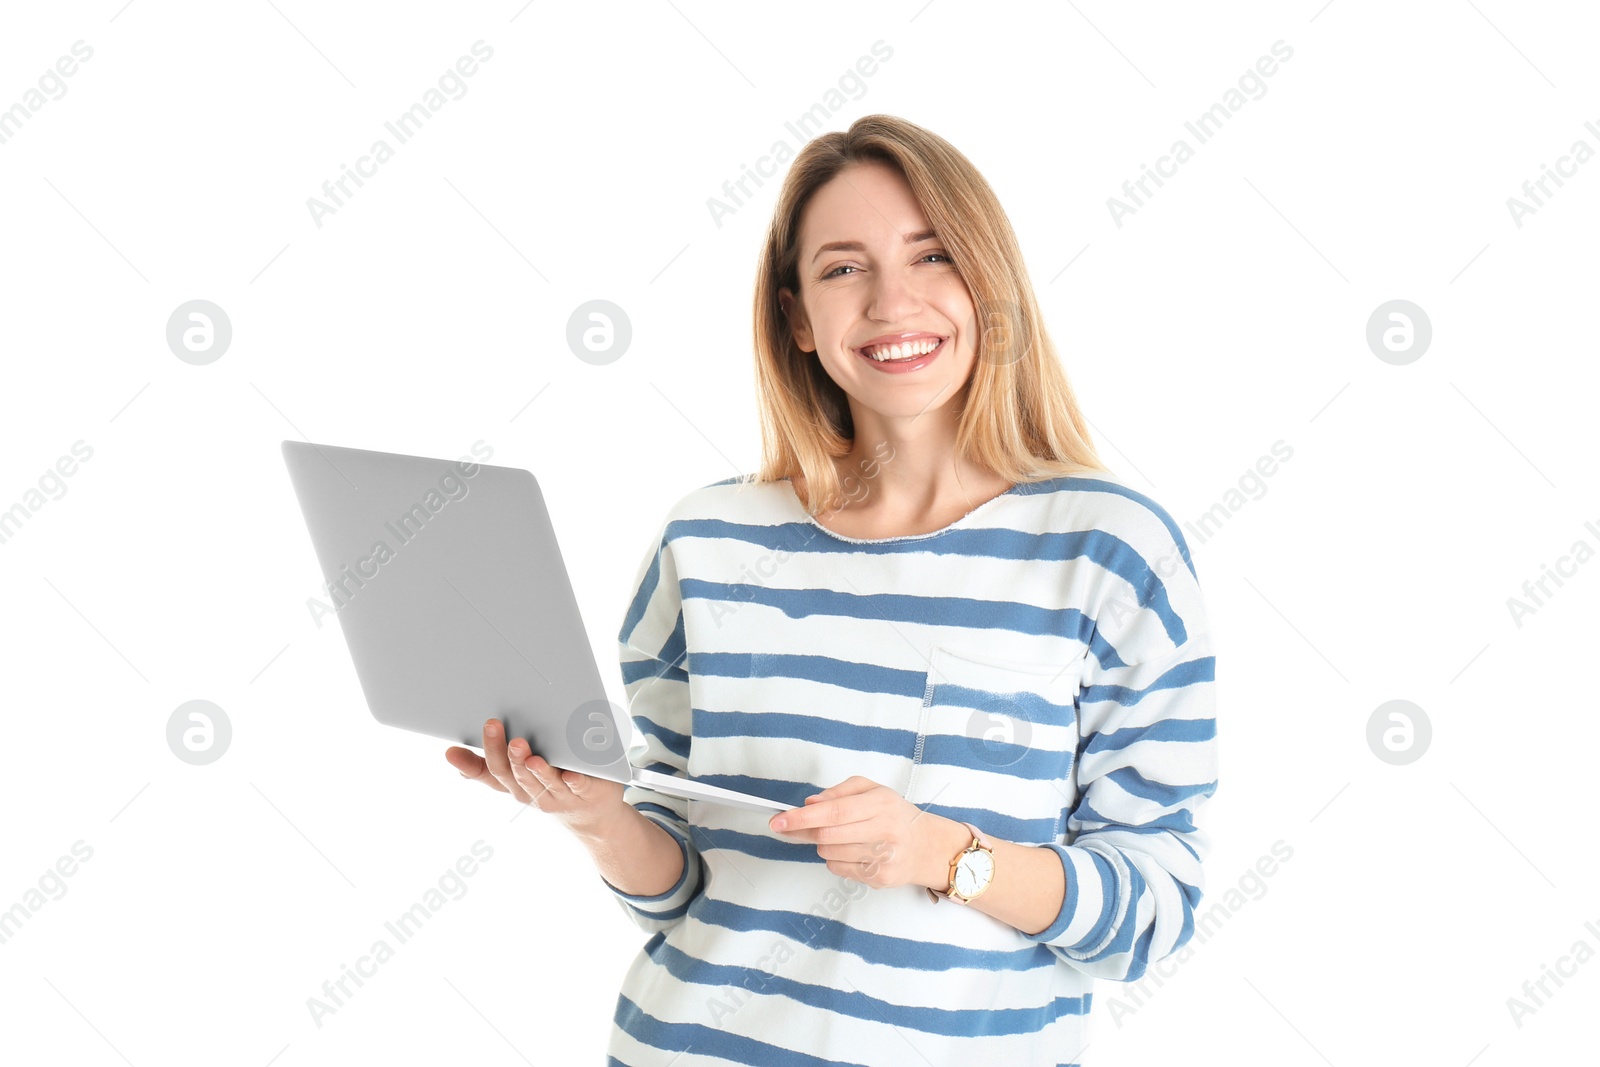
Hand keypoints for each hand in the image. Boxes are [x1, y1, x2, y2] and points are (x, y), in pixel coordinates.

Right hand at [445, 717, 625, 833]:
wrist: (592, 815)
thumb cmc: (549, 785)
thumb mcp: (514, 777)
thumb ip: (486, 766)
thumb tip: (450, 754)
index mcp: (514, 784)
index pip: (492, 771)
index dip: (481, 755)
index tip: (474, 734)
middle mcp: (533, 793)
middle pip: (515, 776)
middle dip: (508, 755)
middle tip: (504, 733)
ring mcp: (558, 796)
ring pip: (543, 784)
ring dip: (536, 771)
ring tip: (530, 756)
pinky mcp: (585, 793)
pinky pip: (579, 788)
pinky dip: (575, 782)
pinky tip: (571, 774)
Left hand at [766, 775, 952, 890]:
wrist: (927, 847)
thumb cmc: (895, 815)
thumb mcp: (872, 790)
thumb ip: (839, 792)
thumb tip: (810, 803)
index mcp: (881, 804)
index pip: (834, 812)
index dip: (803, 817)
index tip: (779, 820)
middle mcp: (885, 831)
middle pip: (827, 835)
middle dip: (804, 830)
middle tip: (793, 826)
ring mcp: (883, 858)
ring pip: (829, 853)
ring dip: (823, 844)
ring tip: (841, 836)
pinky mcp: (879, 879)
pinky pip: (838, 869)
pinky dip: (835, 859)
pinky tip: (852, 851)